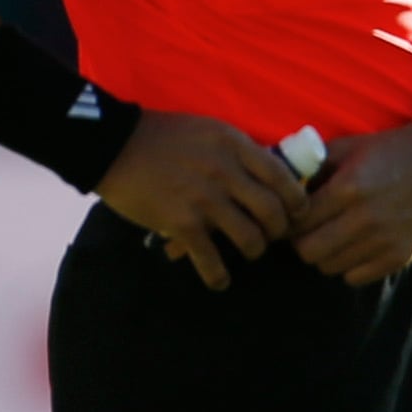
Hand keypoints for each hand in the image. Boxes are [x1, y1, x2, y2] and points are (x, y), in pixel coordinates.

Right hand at [96, 113, 308, 291]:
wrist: (113, 145)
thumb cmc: (164, 136)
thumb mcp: (211, 131)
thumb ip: (240, 152)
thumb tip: (270, 176)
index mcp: (235, 146)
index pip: (283, 178)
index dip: (297, 201)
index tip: (297, 213)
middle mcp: (225, 172)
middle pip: (272, 212)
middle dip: (280, 230)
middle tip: (274, 235)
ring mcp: (204, 199)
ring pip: (250, 238)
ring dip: (255, 250)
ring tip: (250, 251)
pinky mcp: (182, 223)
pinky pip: (210, 259)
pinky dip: (218, 276)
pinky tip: (220, 281)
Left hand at [290, 117, 411, 286]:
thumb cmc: (389, 150)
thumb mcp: (347, 146)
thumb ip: (310, 165)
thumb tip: (277, 184)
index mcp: (349, 188)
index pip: (297, 222)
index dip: (286, 221)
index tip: (289, 217)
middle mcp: (366, 217)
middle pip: (308, 251)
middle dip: (301, 242)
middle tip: (307, 230)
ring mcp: (386, 240)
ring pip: (329, 267)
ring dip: (324, 254)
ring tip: (331, 237)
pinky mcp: (401, 255)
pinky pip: (355, 277)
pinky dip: (348, 266)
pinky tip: (354, 246)